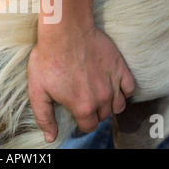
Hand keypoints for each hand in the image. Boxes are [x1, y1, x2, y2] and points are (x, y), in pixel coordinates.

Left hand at [27, 24, 135, 142]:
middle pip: (103, 116)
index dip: (81, 122)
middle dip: (93, 112)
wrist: (65, 30)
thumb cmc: (48, 58)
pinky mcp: (120, 67)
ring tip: (97, 93)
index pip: (88, 126)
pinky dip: (124, 90)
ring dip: (109, 104)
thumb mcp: (38, 90)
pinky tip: (112, 85)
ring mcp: (113, 82)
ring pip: (118, 105)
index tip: (75, 112)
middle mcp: (102, 98)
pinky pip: (130, 88)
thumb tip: (51, 138)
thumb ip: (45, 117)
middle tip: (82, 98)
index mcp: (82, 107)